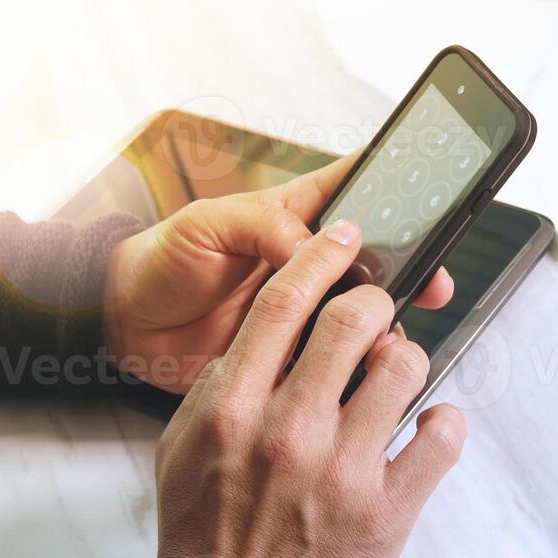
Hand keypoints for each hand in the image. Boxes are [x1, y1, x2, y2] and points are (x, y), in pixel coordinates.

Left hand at [104, 156, 453, 392]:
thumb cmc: (163, 259)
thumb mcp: (209, 225)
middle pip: (378, 257)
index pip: (359, 189)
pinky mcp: (292, 353)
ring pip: (362, 311)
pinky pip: (334, 357)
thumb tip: (319, 246)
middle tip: (433, 282)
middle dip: (411, 267)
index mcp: (295, 215)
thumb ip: (265, 228)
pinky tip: (367, 368)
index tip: (433, 199)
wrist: (123, 325)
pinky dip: (354, 365)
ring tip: (394, 331)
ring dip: (384, 321)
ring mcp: (304, 309)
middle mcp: (307, 262)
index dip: (399, 192)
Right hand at [150, 220, 465, 557]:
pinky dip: (443, 422)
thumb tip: (267, 333)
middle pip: (355, 320)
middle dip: (376, 303)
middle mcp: (290, 432)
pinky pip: (442, 437)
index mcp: (235, 408)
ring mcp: (344, 472)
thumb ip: (221, 383)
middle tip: (378, 313)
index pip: (285, 303)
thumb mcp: (184, 446)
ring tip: (396, 374)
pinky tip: (427, 426)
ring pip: (406, 368)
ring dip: (407, 360)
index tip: (344, 241)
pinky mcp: (388, 511)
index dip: (322, 257)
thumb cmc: (207, 534)